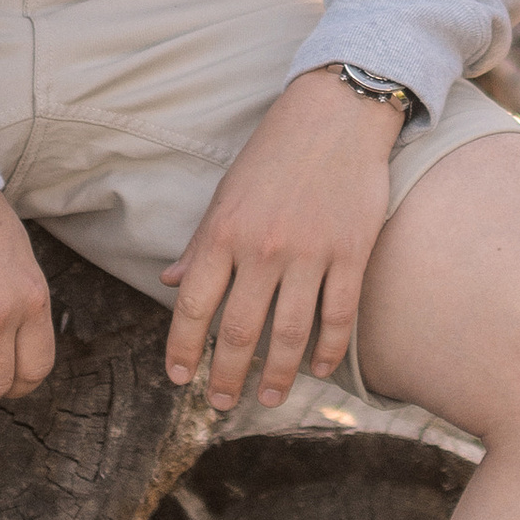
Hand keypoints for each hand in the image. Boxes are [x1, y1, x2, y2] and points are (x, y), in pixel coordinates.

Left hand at [165, 68, 408, 411]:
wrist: (336, 116)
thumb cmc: (274, 154)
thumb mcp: (226, 194)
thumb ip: (200, 244)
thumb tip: (168, 281)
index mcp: (224, 232)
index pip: (193, 305)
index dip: (183, 348)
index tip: (181, 378)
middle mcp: (263, 248)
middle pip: (240, 331)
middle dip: (228, 376)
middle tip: (222, 404)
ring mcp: (310, 252)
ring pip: (290, 333)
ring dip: (277, 375)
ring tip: (268, 398)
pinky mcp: (351, 252)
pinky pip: (339, 315)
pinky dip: (328, 350)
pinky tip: (318, 369)